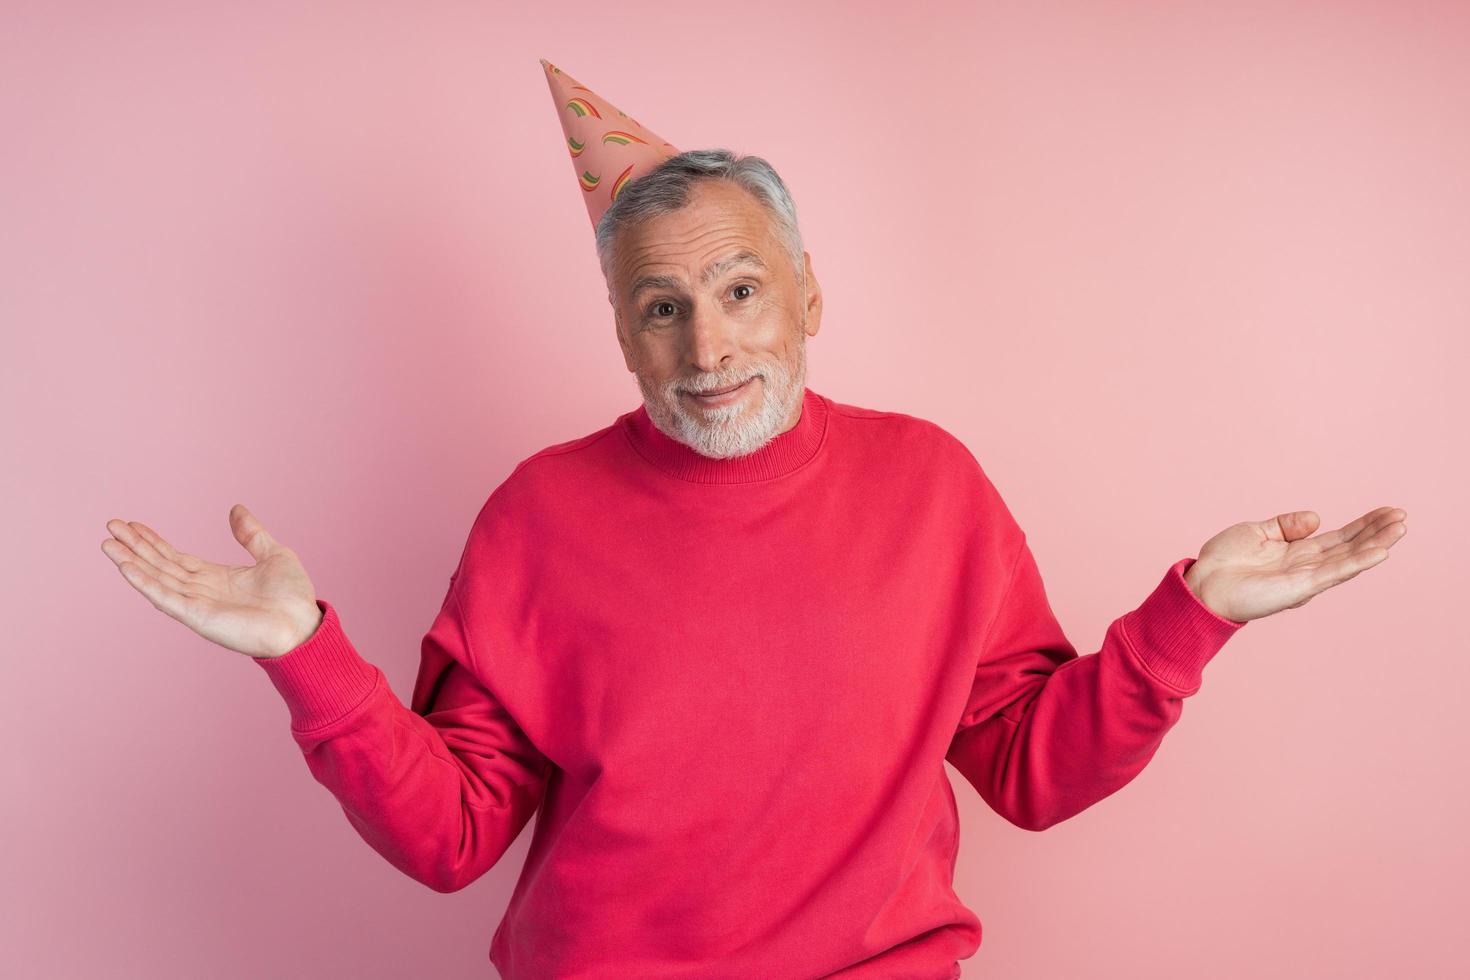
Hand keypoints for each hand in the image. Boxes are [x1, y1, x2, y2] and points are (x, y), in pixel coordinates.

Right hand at [101, 504, 324, 658]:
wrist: (304, 625)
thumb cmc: (293, 597)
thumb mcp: (273, 554)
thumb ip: (251, 534)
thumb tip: (235, 509)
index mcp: (216, 578)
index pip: (176, 557)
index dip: (154, 542)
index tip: (133, 525)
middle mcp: (201, 591)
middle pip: (159, 565)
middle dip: (135, 546)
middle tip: (110, 526)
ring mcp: (197, 604)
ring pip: (156, 578)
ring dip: (131, 561)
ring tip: (107, 543)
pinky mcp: (198, 616)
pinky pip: (165, 597)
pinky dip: (144, 582)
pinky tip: (126, 566)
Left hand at [1181, 506, 1406, 622]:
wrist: (1202, 584)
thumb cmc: (1224, 561)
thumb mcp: (1257, 531)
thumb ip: (1287, 524)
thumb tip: (1317, 517)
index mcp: (1298, 552)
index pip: (1338, 538)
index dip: (1363, 525)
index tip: (1387, 512)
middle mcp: (1307, 566)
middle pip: (1350, 547)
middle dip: (1377, 532)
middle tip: (1402, 517)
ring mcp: (1306, 578)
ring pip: (1349, 559)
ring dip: (1376, 544)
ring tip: (1400, 529)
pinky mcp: (1300, 588)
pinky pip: (1334, 573)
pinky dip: (1357, 562)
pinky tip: (1378, 552)